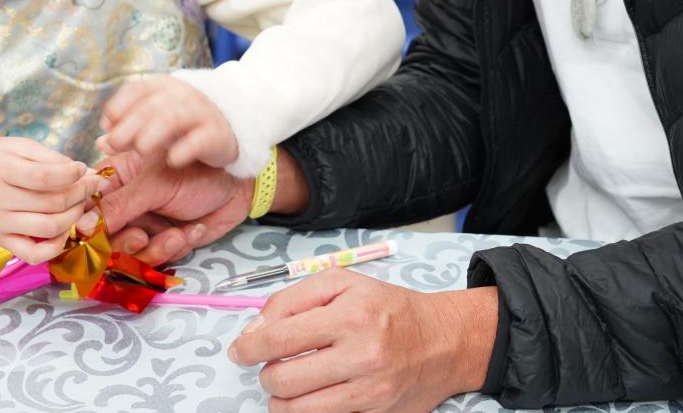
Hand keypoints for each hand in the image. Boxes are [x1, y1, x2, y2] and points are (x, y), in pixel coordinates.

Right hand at [0, 137, 100, 264]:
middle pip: (51, 203)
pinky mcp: (1, 241)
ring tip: (80, 203)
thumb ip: (50, 158)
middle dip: (80, 193)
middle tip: (90, 185)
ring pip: (48, 228)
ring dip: (74, 216)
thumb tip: (85, 172)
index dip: (72, 174)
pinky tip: (64, 229)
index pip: (43, 177)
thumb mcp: (17, 146)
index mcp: (0, 169)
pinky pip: (33, 254)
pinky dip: (56, 246)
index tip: (83, 169)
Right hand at [80, 150, 253, 265]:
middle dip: (124, 245)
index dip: (86, 231)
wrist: (239, 186)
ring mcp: (143, 225)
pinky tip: (192, 230)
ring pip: (129, 256)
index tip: (92, 243)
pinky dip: (174, 249)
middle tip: (143, 236)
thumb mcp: (156, 185)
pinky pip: (155, 261)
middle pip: (103, 241)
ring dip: (154, 249)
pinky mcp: (162, 242)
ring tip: (176, 234)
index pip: (85, 210)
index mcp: (114, 181)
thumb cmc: (198, 170)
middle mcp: (124, 206)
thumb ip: (119, 206)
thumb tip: (81, 227)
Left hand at [98, 77, 238, 168]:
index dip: (118, 106)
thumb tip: (102, 142)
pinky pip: (199, 139)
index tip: (107, 125)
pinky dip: (183, 149)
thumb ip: (128, 131)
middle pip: (150, 105)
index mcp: (163, 87)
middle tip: (116, 145)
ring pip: (172, 118)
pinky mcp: (218, 134)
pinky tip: (172, 161)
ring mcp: (202, 112)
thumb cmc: (184, 126)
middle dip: (129, 126)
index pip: (136, 89)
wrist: (231, 129)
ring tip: (140, 151)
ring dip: (151, 135)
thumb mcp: (154, 122)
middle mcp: (182, 95)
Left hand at [227, 269, 498, 412]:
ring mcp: (369, 390)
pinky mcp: (375, 412)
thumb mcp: (342, 283)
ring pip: (297, 409)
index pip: (278, 339)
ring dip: (280, 398)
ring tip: (286, 382)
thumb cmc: (388, 308)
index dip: (248, 347)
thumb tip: (256, 328)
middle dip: (265, 374)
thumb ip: (293, 298)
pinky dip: (305, 409)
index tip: (239, 350)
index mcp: (349, 315)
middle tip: (270, 365)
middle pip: (283, 380)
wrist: (443, 341)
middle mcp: (360, 355)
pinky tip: (309, 395)